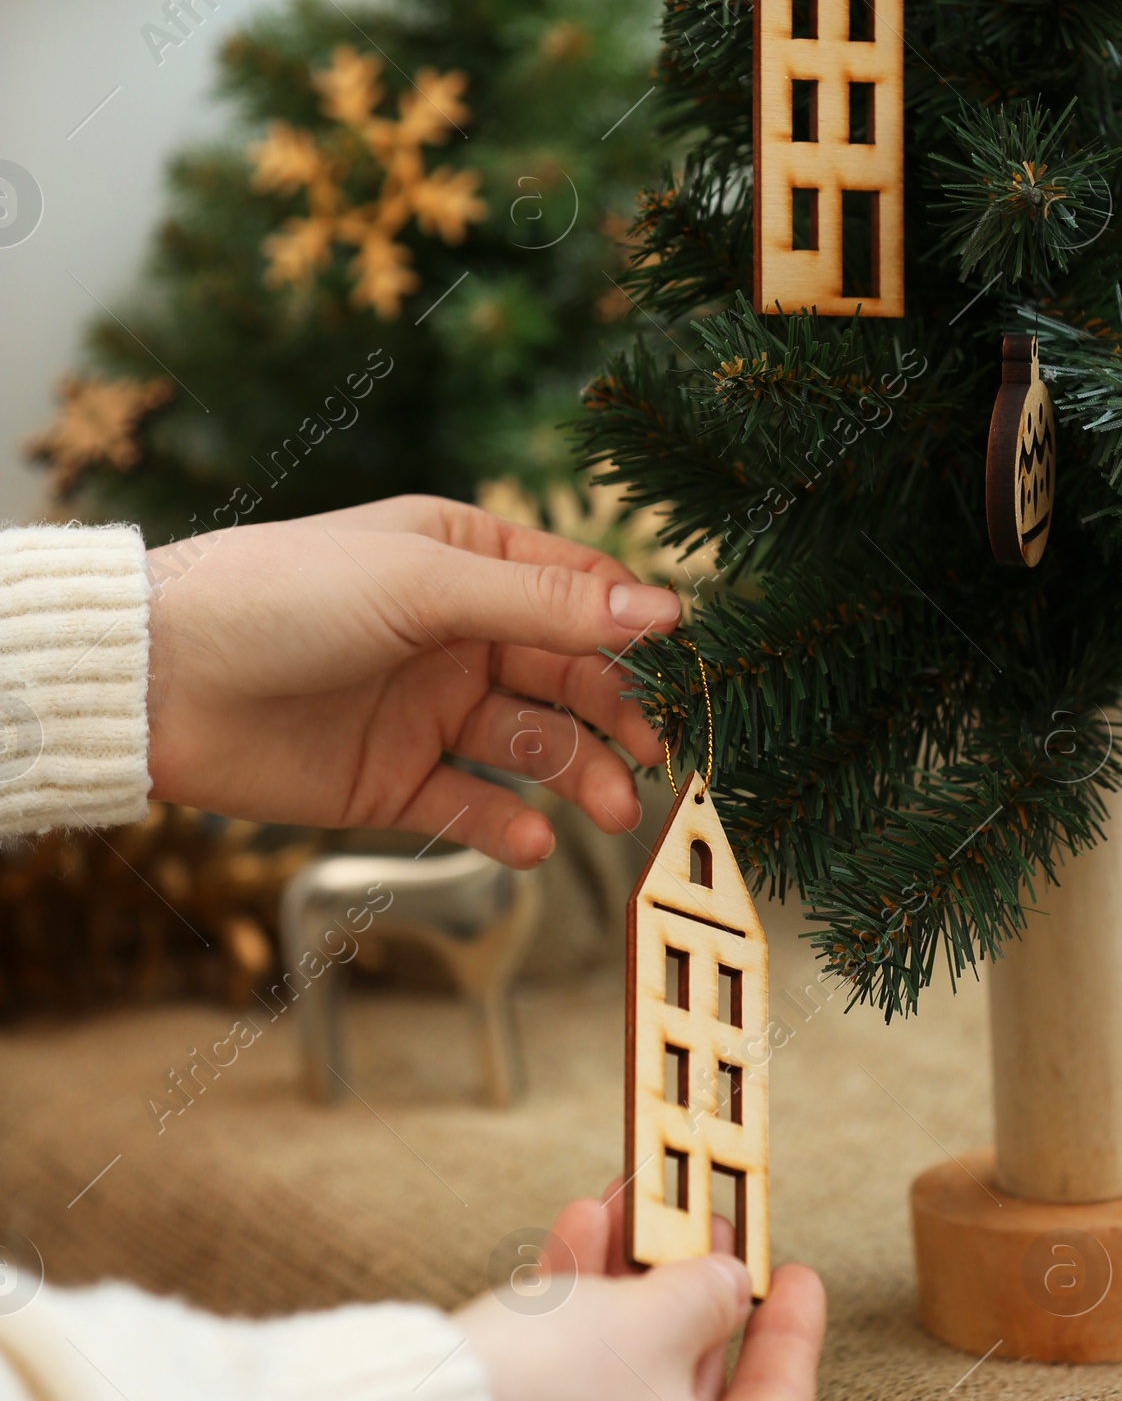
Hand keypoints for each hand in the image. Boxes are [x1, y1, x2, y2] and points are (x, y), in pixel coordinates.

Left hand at [145, 496, 680, 862]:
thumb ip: (544, 606)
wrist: (159, 680)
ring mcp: (424, 709)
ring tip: (611, 810)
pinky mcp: (389, 781)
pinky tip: (531, 842)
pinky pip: (469, 805)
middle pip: (565, 674)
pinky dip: (506, 826)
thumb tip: (663, 612)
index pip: (577, 590)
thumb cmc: (285, 594)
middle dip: (614, 716)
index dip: (631, 628)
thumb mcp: (424, 585)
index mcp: (464, 558)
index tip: (684, 667)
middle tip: (654, 760)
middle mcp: (454, 632)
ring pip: (529, 744)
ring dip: (575, 775)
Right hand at [428, 1190, 826, 1400]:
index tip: (796, 1273)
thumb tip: (723, 1288)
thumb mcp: (657, 1313)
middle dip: (689, 1295)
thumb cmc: (557, 1387)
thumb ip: (708, 1294)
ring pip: (627, 1394)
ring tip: (624, 1207)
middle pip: (694, 1396)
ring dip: (625, 1294)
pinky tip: (571, 1242)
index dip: (793, 1328)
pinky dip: (577, 1334)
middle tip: (701, 1228)